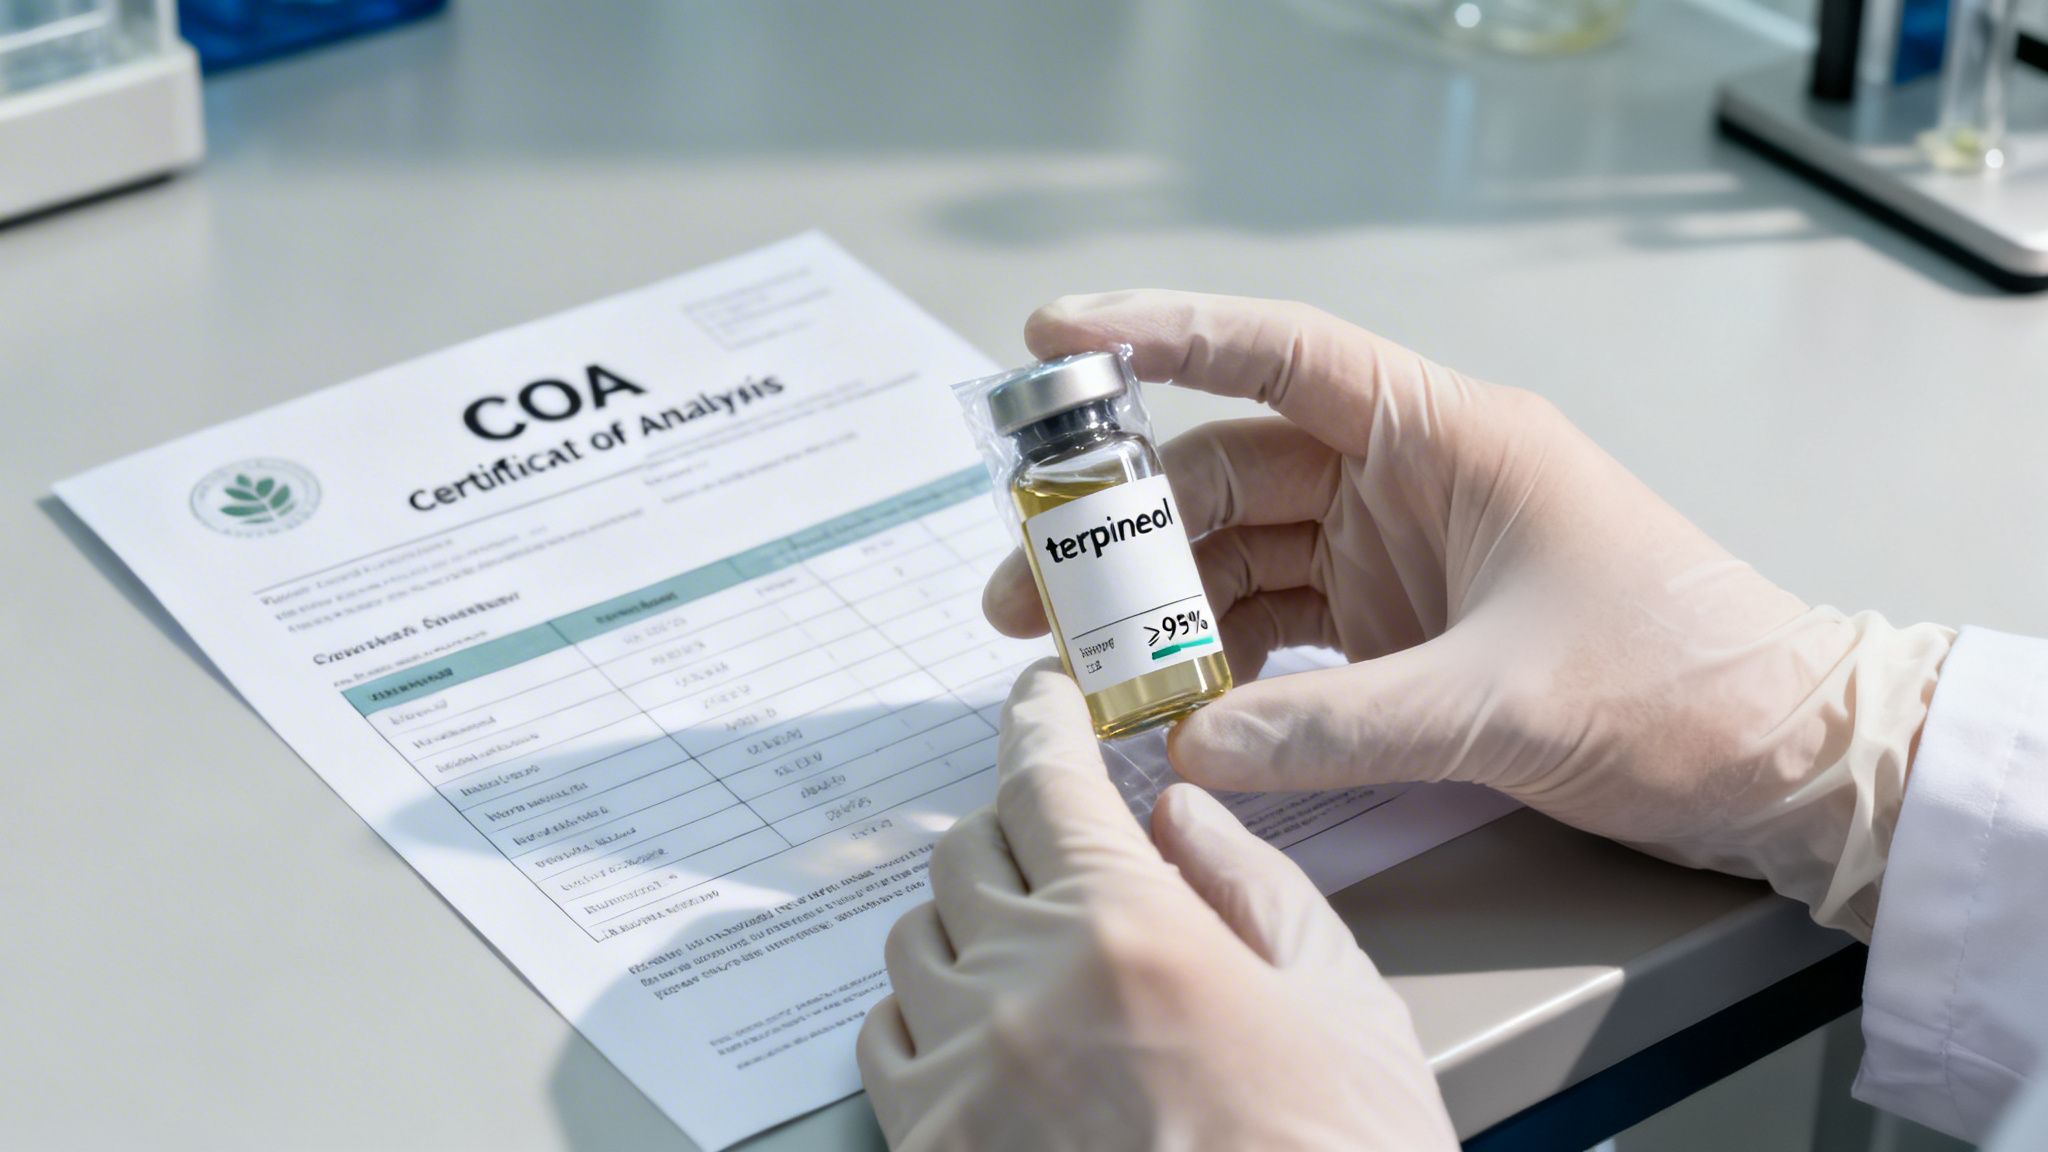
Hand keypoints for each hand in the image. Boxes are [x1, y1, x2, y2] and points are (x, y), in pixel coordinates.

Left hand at [857, 660, 1455, 1150]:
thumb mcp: (1337, 997)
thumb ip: (1246, 880)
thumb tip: (1174, 812)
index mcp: (1129, 928)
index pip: (1043, 776)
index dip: (1040, 720)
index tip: (1041, 700)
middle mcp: (1023, 988)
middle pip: (966, 849)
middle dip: (1018, 830)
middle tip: (1067, 852)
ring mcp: (965, 1080)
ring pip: (913, 941)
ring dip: (969, 923)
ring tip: (1037, 957)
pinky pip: (884, 1044)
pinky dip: (925, 1018)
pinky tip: (991, 1041)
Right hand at [984, 291, 1953, 938]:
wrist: (1783, 759)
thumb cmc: (1685, 684)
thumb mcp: (1500, 703)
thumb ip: (1333, 729)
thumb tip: (1191, 749)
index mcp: (1446, 438)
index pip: (1279, 354)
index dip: (1162, 334)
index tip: (1057, 335)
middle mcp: (1410, 483)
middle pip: (1231, 474)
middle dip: (1123, 529)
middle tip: (1026, 591)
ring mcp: (1399, 559)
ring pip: (1243, 558)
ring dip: (1156, 607)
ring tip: (1069, 662)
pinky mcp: (1400, 631)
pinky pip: (1280, 629)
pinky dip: (1218, 664)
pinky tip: (1164, 704)